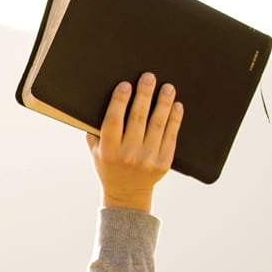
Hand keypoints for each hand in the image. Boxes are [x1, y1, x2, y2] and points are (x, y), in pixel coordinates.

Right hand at [85, 72, 182, 212]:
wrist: (127, 194)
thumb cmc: (109, 167)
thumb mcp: (95, 152)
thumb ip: (95, 131)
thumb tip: (100, 102)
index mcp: (108, 150)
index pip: (114, 120)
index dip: (120, 100)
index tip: (126, 84)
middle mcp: (128, 154)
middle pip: (138, 117)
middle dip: (144, 94)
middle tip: (149, 77)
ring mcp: (148, 158)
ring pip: (158, 124)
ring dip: (163, 102)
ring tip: (167, 87)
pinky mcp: (164, 162)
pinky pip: (171, 135)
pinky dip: (175, 119)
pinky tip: (176, 106)